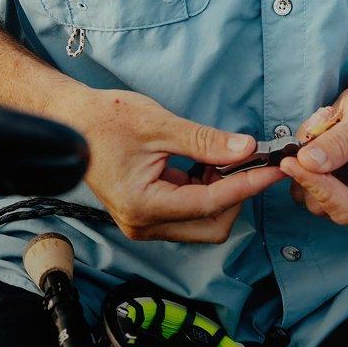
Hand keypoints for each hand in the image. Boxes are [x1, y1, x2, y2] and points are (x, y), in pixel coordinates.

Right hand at [56, 89, 283, 242]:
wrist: (71, 122)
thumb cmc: (106, 121)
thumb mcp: (160, 126)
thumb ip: (205, 141)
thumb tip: (247, 149)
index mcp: (144, 206)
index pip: (212, 203)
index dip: (249, 185)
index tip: (276, 170)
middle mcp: (144, 223)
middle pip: (212, 225)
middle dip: (238, 195)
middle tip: (253, 161)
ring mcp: (146, 221)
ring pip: (204, 221)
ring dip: (224, 193)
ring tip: (228, 157)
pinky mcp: (149, 212)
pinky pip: (191, 210)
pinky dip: (208, 190)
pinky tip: (210, 163)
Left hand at [280, 67, 347, 229]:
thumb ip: (337, 144)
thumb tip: (307, 163)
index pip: (346, 208)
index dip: (316, 187)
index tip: (291, 162)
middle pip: (323, 206)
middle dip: (311, 169)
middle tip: (316, 129)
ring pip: (310, 195)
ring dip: (307, 161)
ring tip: (326, 124)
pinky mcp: (338, 188)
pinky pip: (306, 183)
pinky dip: (306, 159)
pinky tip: (323, 134)